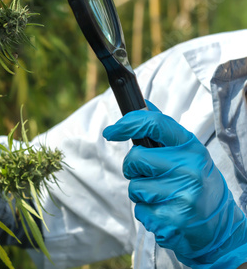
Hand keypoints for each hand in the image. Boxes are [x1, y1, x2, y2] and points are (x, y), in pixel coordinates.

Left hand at [103, 102, 246, 268]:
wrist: (221, 226)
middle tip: (150, 175)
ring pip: (134, 187)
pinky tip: (165, 213)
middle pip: (135, 158)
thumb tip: (142, 105)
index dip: (127, 124)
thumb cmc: (197, 183)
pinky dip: (146, 213)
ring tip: (163, 196)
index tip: (111, 131)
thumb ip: (164, 132)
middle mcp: (189, 169)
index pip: (154, 123)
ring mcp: (182, 195)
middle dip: (133, 168)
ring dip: (140, 193)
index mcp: (191, 147)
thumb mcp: (189, 153)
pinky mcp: (173, 220)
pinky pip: (139, 210)